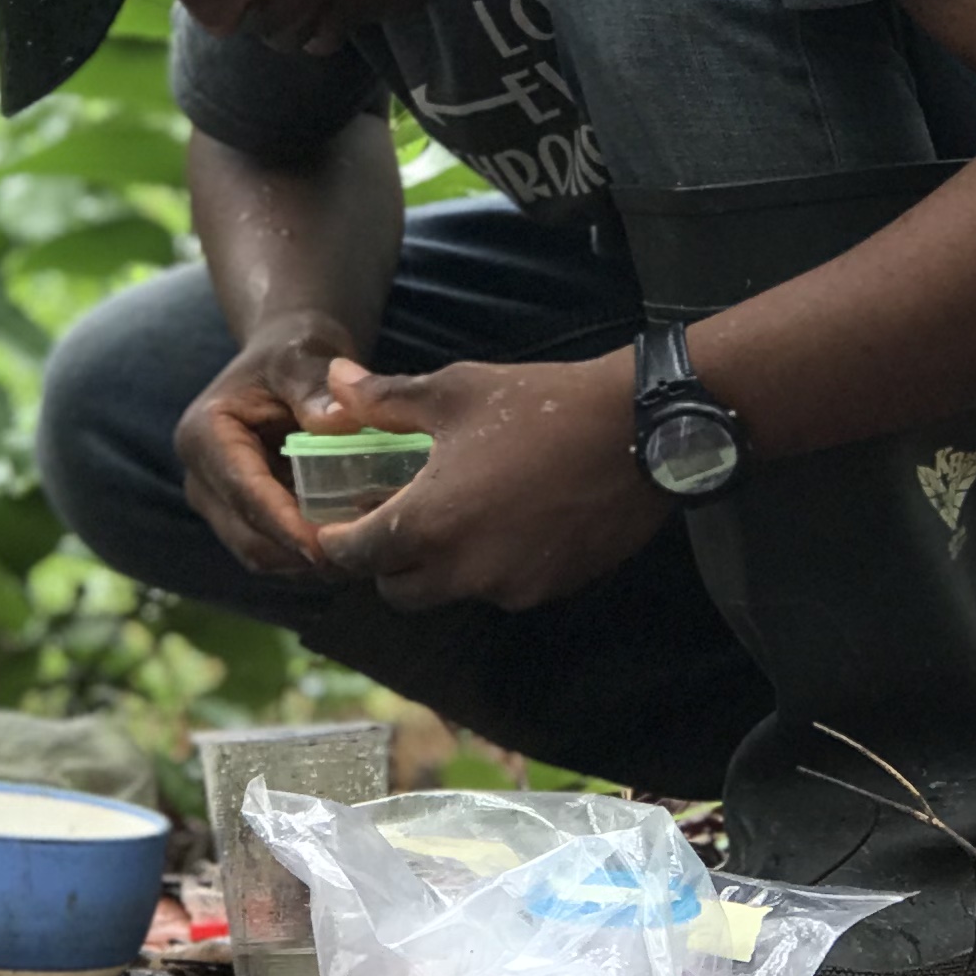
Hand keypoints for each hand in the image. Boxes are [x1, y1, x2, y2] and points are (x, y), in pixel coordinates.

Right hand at [172, 311, 359, 579]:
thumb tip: (334, 421)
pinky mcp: (244, 520)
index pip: (244, 494)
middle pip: (249, 537)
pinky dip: (312, 555)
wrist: (287, 363)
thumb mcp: (303, 355)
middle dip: (302, 553)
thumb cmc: (293, 352)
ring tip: (367, 551)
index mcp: (204, 437)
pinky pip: (276, 552)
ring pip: (262, 554)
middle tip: (365, 555)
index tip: (328, 548)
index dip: (285, 526)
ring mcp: (220, 504)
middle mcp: (202, 479)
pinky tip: (357, 544)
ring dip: (310, 561)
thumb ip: (314, 385)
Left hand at [308, 351, 666, 611]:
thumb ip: (384, 400)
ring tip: (456, 512)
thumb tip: (334, 384)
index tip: (333, 523)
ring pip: (452, 591)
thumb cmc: (541, 405)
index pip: (353, 558)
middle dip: (386, 562)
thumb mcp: (454, 391)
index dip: (334, 542)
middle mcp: (464, 571)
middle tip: (392, 518)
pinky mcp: (552, 589)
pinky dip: (491, 564)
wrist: (641, 432)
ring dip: (440, 564)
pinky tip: (508, 519)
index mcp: (428, 524)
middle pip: (398, 590)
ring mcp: (511, 587)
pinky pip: (502, 587)